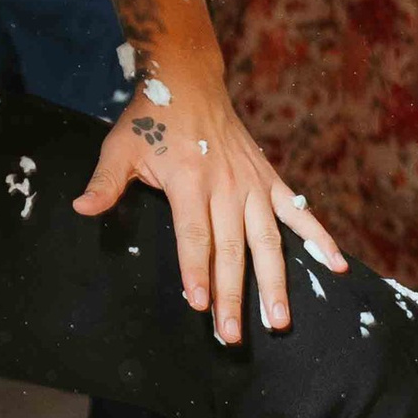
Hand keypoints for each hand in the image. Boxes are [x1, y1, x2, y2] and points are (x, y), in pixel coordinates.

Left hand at [74, 80, 343, 346]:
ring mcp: (252, 185)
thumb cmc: (151, 120)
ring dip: (275, 283)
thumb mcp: (120, 147)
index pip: (194, 236)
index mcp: (189, 183)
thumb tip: (81, 209)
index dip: (197, 271)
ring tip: (279, 321)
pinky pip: (298, 214)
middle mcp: (226, 187)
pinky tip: (336, 266)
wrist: (189, 82)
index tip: (199, 304)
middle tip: (232, 335)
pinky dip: (319, 238)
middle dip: (232, 295)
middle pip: (231, 249)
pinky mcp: (269, 180)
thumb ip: (105, 183)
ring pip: (267, 242)